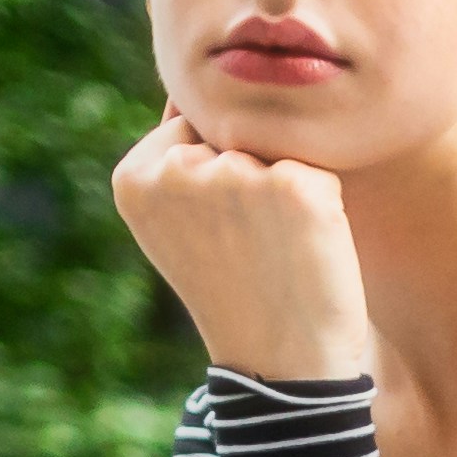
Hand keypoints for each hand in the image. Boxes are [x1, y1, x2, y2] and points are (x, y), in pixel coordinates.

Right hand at [112, 107, 371, 382]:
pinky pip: (319, 167)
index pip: (189, 129)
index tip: (216, 237)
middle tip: (250, 249)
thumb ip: (178, 156)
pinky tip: (304, 251)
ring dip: (287, 190)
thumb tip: (192, 90)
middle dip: (251, 179)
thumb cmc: (234, 291)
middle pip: (234, 133)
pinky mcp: (295, 185)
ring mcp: (236, 174)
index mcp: (133, 177)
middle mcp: (176, 169)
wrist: (279, 366)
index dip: (217, 181)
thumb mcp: (178, 223)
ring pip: (276, 146)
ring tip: (275, 251)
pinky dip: (323, 205)